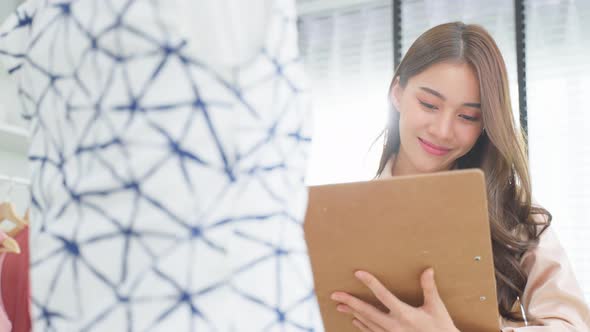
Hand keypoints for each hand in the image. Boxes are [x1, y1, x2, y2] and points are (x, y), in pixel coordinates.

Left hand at [331, 268, 458, 331]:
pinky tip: (354, 320)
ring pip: (367, 322)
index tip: (358, 273)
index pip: (383, 295)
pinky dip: (362, 326)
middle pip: (367, 311)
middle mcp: (395, 326)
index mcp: (405, 314)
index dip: (370, 283)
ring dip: (352, 312)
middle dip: (350, 302)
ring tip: (340, 305)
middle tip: (335, 294)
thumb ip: (429, 288)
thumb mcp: (436, 307)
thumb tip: (428, 270)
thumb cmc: (441, 327)